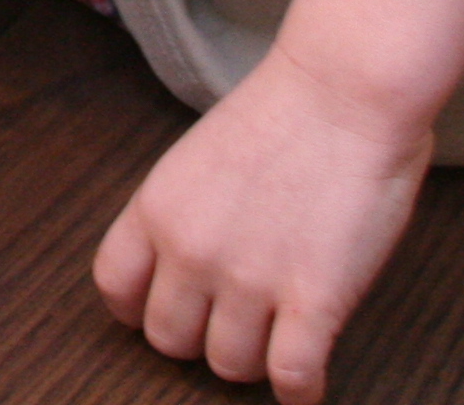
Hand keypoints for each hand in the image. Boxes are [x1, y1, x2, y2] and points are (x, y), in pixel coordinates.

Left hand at [95, 36, 431, 402]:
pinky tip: (308, 380)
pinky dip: (300, 390)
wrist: (348, 90)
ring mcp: (251, 279)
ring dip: (252, 360)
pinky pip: (292, 378)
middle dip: (199, 337)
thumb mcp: (199, 158)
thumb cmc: (284, 113)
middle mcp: (192, 251)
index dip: (140, 309)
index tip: (169, 309)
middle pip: (169, 340)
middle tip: (232, 323)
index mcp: (157, 209)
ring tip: (275, 340)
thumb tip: (182, 270)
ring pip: (228, 366)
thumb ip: (183, 215)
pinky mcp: (314, 301)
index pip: (115, 288)